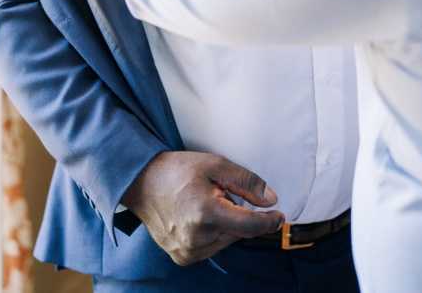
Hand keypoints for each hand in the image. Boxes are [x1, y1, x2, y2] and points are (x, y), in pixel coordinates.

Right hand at [122, 151, 283, 265]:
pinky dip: (214, 232)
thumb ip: (246, 182)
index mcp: (206, 213)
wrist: (141, 183)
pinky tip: (200, 216)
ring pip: (226, 240)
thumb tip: (270, 199)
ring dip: (227, 224)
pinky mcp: (183, 257)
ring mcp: (188, 251)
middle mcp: (197, 238)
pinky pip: (212, 247)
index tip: (279, 216)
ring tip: (206, 202)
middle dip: (239, 214)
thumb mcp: (215, 164)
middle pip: (238, 232)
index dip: (268, 221)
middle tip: (222, 192)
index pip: (250, 225)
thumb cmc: (176, 171)